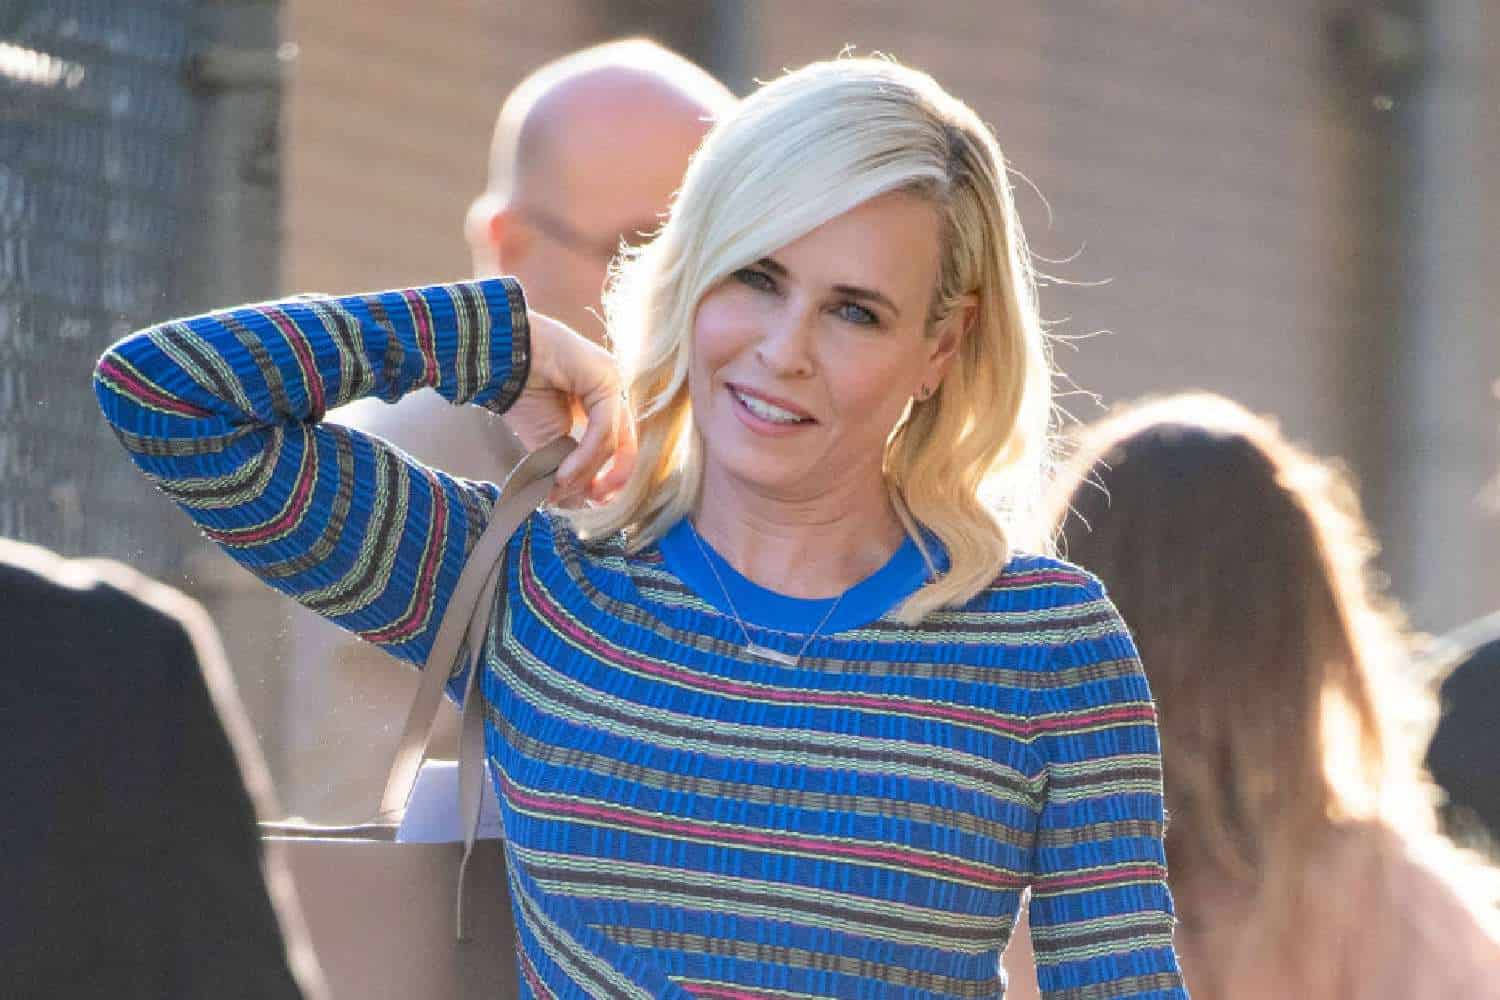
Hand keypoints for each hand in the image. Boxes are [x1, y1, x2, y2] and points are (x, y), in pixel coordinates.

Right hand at [504, 310, 636, 504]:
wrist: (498, 359)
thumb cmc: (519, 394)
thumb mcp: (548, 441)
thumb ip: (569, 465)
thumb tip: (582, 501)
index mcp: (603, 404)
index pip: (622, 448)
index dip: (611, 479)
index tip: (594, 502)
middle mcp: (614, 392)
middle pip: (623, 449)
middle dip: (605, 481)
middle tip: (586, 503)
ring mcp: (613, 382)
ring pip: (612, 443)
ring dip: (585, 472)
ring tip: (560, 486)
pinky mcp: (606, 379)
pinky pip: (602, 430)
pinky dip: (584, 457)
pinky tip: (563, 473)